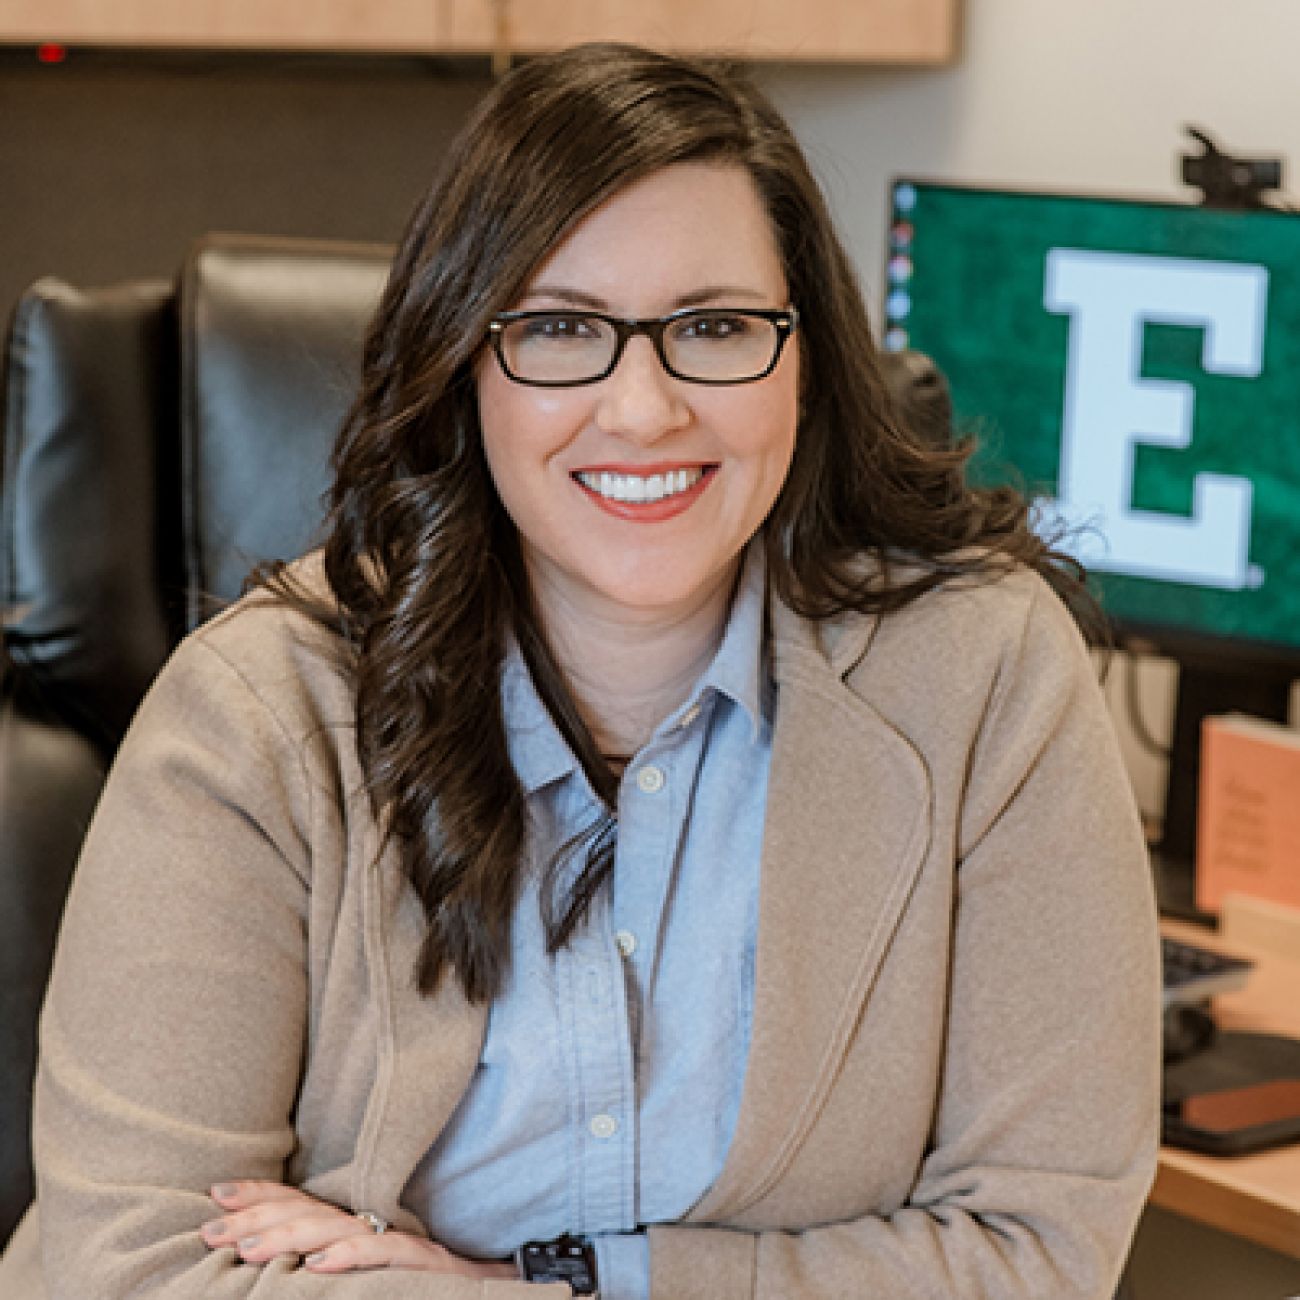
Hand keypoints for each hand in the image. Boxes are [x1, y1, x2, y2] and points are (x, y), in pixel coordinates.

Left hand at [201, 1180, 517, 1278]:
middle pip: (310, 1211)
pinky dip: (351, 1257)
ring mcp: (399, 1240)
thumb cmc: (423, 1283)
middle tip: (211, 1228)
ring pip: (338, 1229)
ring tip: (250, 1250)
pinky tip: (317, 1268)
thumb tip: (286, 1264)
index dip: (260, 1195)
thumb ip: (333, 1256)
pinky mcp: (425, 1264)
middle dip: (258, 1217)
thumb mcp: (368, 1269)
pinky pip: (385, 1253)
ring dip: (291, 1238)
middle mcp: (374, 1224)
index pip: (302, 1201)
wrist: (493, 1286)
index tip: (217, 1194)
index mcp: (356, 1225)